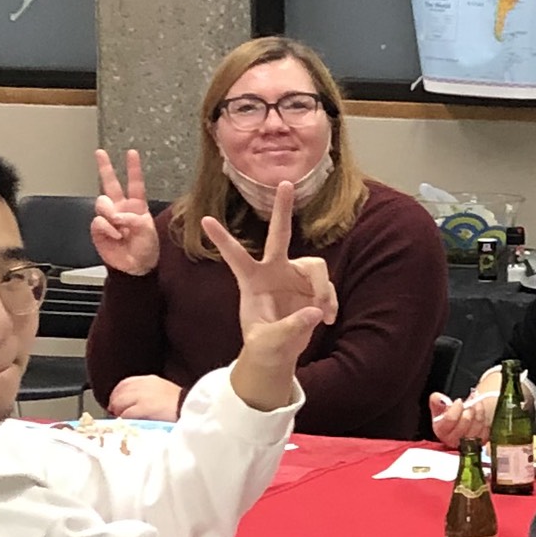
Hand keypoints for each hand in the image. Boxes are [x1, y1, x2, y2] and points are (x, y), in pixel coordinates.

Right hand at [89, 148, 161, 275]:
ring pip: (102, 203)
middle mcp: (121, 208)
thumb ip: (133, 218)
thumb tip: (115, 216)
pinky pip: (98, 221)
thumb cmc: (146, 249)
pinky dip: (107, 229)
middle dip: (105, 167)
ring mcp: (108, 218)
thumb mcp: (147, 231)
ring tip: (119, 227)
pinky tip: (115, 236)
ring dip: (110, 213)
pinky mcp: (98, 229)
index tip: (131, 153)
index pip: (135, 183)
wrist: (136, 267)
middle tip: (100, 153)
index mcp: (136, 206)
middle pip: (110, 184)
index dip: (133, 168)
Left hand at [105, 376, 184, 421]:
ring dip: (118, 412)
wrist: (191, 411)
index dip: (118, 394)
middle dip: (115, 404)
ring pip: (120, 402)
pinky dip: (123, 420)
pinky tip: (126, 425)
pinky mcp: (145, 407)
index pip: (125, 383)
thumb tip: (134, 404)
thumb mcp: (165, 393)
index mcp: (151, 380)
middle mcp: (145, 385)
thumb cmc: (182, 407)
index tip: (117, 404)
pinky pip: (126, 413)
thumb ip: (150, 394)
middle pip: (119, 392)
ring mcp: (144, 396)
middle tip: (116, 415)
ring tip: (121, 421)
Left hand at [201, 179, 336, 412]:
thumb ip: (290, 328)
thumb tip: (314, 311)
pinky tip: (326, 320)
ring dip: (323, 288)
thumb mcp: (269, 342)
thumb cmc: (264, 345)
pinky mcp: (314, 287)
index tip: (205, 220)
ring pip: (317, 265)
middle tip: (285, 183)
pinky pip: (328, 288)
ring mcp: (295, 276)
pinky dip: (330, 304)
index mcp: (252, 281)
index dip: (222, 239)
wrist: (280, 353)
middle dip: (282, 210)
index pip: (236, 255)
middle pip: (280, 234)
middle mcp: (275, 271)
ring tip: (321, 313)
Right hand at [428, 392, 480, 447]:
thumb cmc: (449, 414)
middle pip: (465, 420)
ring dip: (478, 409)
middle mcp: (454, 440)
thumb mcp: (439, 407)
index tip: (459, 401)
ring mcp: (468, 442)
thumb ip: (436, 401)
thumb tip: (440, 399)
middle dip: (468, 408)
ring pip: (478, 422)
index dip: (456, 408)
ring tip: (475, 402)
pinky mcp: (481, 441)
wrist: (461, 419)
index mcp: (442, 431)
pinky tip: (479, 410)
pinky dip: (484, 415)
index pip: (450, 419)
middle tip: (469, 401)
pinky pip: (486, 426)